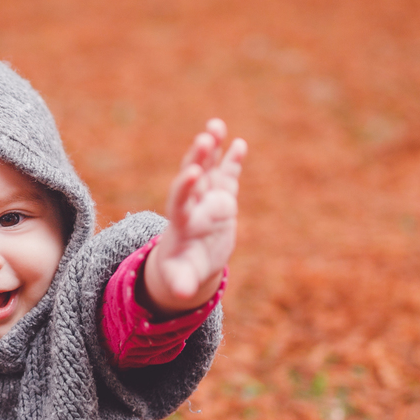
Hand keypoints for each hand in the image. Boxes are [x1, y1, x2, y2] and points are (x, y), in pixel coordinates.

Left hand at [142, 118, 246, 317]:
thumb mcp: (181, 278)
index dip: (185, 186)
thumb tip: (180, 294)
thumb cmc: (184, 269)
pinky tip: (239, 143)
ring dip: (211, 147)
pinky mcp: (223, 197)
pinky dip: (232, 160)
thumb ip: (180, 282)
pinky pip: (228, 175)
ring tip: (215, 125)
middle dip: (198, 158)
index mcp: (181, 222)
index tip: (192, 172)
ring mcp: (207, 198)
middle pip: (193, 176)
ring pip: (209, 168)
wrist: (192, 260)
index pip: (180, 200)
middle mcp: (192, 204)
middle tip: (204, 138)